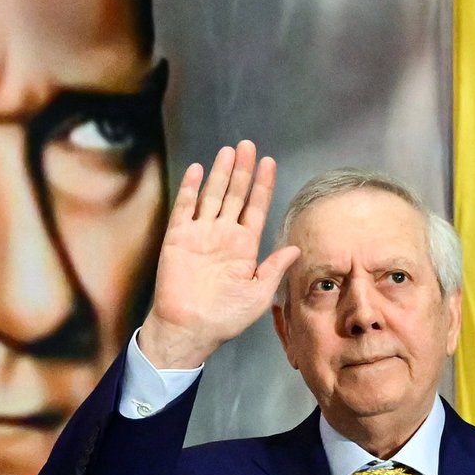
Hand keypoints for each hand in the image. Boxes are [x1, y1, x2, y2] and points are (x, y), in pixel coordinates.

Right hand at [135, 141, 300, 368]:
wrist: (190, 329)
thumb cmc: (226, 318)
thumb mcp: (259, 294)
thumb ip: (275, 268)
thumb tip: (296, 247)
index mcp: (245, 246)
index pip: (256, 208)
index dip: (263, 185)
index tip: (270, 162)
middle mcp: (224, 235)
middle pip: (235, 194)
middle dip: (243, 170)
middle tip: (248, 145)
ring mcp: (201, 234)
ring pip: (212, 195)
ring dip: (220, 172)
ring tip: (229, 150)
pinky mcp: (178, 238)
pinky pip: (185, 208)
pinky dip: (190, 188)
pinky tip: (198, 169)